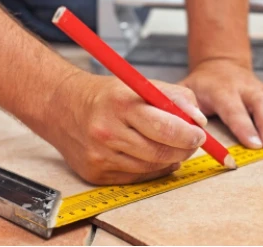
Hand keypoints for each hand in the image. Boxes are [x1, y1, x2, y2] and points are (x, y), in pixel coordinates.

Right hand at [42, 72, 207, 184]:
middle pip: (160, 152)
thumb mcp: (142, 85)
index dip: (189, 134)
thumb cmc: (107, 95)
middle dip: (184, 149)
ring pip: (151, 167)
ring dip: (169, 159)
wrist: (62, 106)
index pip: (165, 127)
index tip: (200, 134)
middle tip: (192, 142)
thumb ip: (176, 97)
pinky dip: (151, 169)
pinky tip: (152, 156)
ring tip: (171, 146)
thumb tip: (199, 121)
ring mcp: (100, 155)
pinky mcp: (96, 173)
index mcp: (121, 104)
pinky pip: (136, 177)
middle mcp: (107, 131)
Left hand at [179, 59, 262, 148]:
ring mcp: (258, 89)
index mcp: (221, 89)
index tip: (253, 143)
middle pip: (260, 103)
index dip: (244, 126)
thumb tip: (187, 126)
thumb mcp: (186, 90)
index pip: (233, 108)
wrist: (220, 65)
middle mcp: (243, 87)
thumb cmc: (202, 85)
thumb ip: (184, 107)